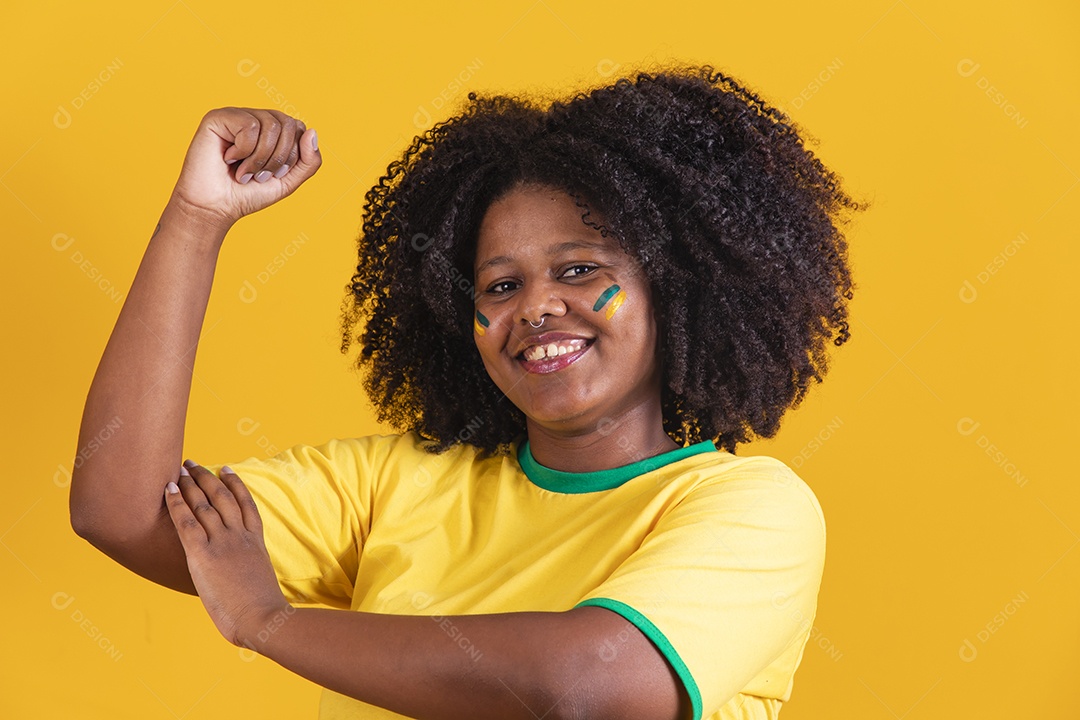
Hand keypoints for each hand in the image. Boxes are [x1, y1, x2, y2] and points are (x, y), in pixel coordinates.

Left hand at [164, 461, 290, 647]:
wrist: (262, 617)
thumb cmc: (263, 610)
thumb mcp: (259, 582)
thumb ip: (248, 572)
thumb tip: (239, 578)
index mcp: (255, 541)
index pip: (246, 503)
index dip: (235, 483)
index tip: (226, 469)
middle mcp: (238, 536)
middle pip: (222, 497)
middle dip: (207, 477)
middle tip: (193, 463)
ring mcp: (221, 543)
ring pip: (204, 504)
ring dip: (191, 484)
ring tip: (180, 469)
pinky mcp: (202, 555)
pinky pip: (186, 522)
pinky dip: (177, 503)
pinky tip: (170, 489)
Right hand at [169, 107, 321, 230]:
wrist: (216, 207)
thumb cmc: (248, 194)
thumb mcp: (288, 181)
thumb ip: (309, 161)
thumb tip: (311, 131)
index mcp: (272, 130)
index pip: (299, 129)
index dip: (293, 155)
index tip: (274, 175)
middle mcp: (255, 118)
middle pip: (288, 124)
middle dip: (279, 158)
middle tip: (259, 175)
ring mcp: (237, 115)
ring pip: (271, 126)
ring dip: (261, 158)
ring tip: (244, 172)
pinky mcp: (219, 117)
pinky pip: (250, 125)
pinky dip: (244, 150)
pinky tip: (228, 159)